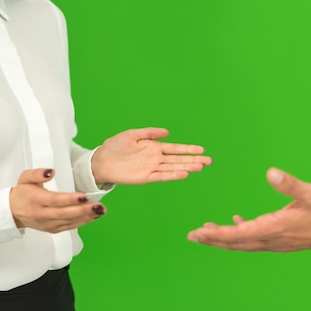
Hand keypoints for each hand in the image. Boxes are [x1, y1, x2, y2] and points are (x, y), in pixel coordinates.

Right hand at [10, 168, 105, 232]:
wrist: (13, 211)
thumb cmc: (22, 193)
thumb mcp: (25, 178)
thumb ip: (38, 173)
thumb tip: (51, 172)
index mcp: (35, 200)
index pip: (55, 200)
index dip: (69, 199)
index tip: (83, 196)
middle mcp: (42, 214)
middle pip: (65, 213)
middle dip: (83, 210)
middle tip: (98, 205)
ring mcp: (48, 224)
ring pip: (69, 222)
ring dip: (87, 216)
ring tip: (101, 210)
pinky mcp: (53, 229)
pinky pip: (70, 226)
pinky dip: (83, 222)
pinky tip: (94, 216)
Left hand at [91, 128, 212, 184]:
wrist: (101, 160)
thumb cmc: (115, 147)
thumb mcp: (132, 134)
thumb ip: (150, 133)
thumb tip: (167, 132)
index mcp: (154, 147)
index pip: (175, 149)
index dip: (188, 149)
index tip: (202, 150)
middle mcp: (155, 159)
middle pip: (178, 159)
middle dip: (194, 159)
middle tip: (209, 161)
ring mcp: (151, 168)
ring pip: (173, 168)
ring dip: (187, 167)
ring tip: (201, 167)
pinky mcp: (145, 177)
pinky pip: (161, 176)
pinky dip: (173, 175)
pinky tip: (184, 174)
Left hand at [187, 168, 310, 251]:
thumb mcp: (309, 193)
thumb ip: (289, 184)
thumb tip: (270, 172)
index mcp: (274, 228)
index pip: (239, 234)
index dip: (217, 234)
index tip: (199, 232)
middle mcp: (270, 239)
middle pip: (235, 243)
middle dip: (212, 239)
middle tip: (191, 236)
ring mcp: (273, 242)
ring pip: (241, 244)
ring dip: (222, 239)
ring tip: (204, 233)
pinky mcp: (277, 241)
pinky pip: (252, 240)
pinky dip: (239, 234)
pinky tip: (234, 223)